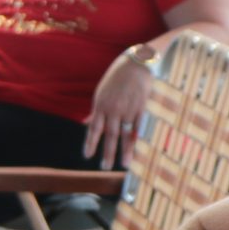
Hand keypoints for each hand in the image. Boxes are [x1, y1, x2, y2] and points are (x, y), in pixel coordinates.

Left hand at [82, 50, 152, 169]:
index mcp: (101, 104)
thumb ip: (97, 111)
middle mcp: (113, 108)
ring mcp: (128, 108)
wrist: (137, 62)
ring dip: (126, 151)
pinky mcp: (142, 107)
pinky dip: (138, 139)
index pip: (94, 128)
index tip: (87, 156)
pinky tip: (139, 150)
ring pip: (126, 134)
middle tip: (105, 167)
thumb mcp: (102, 92)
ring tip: (125, 165)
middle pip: (110, 135)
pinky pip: (139, 127)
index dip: (90, 142)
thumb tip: (86, 124)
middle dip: (107, 152)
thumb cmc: (117, 77)